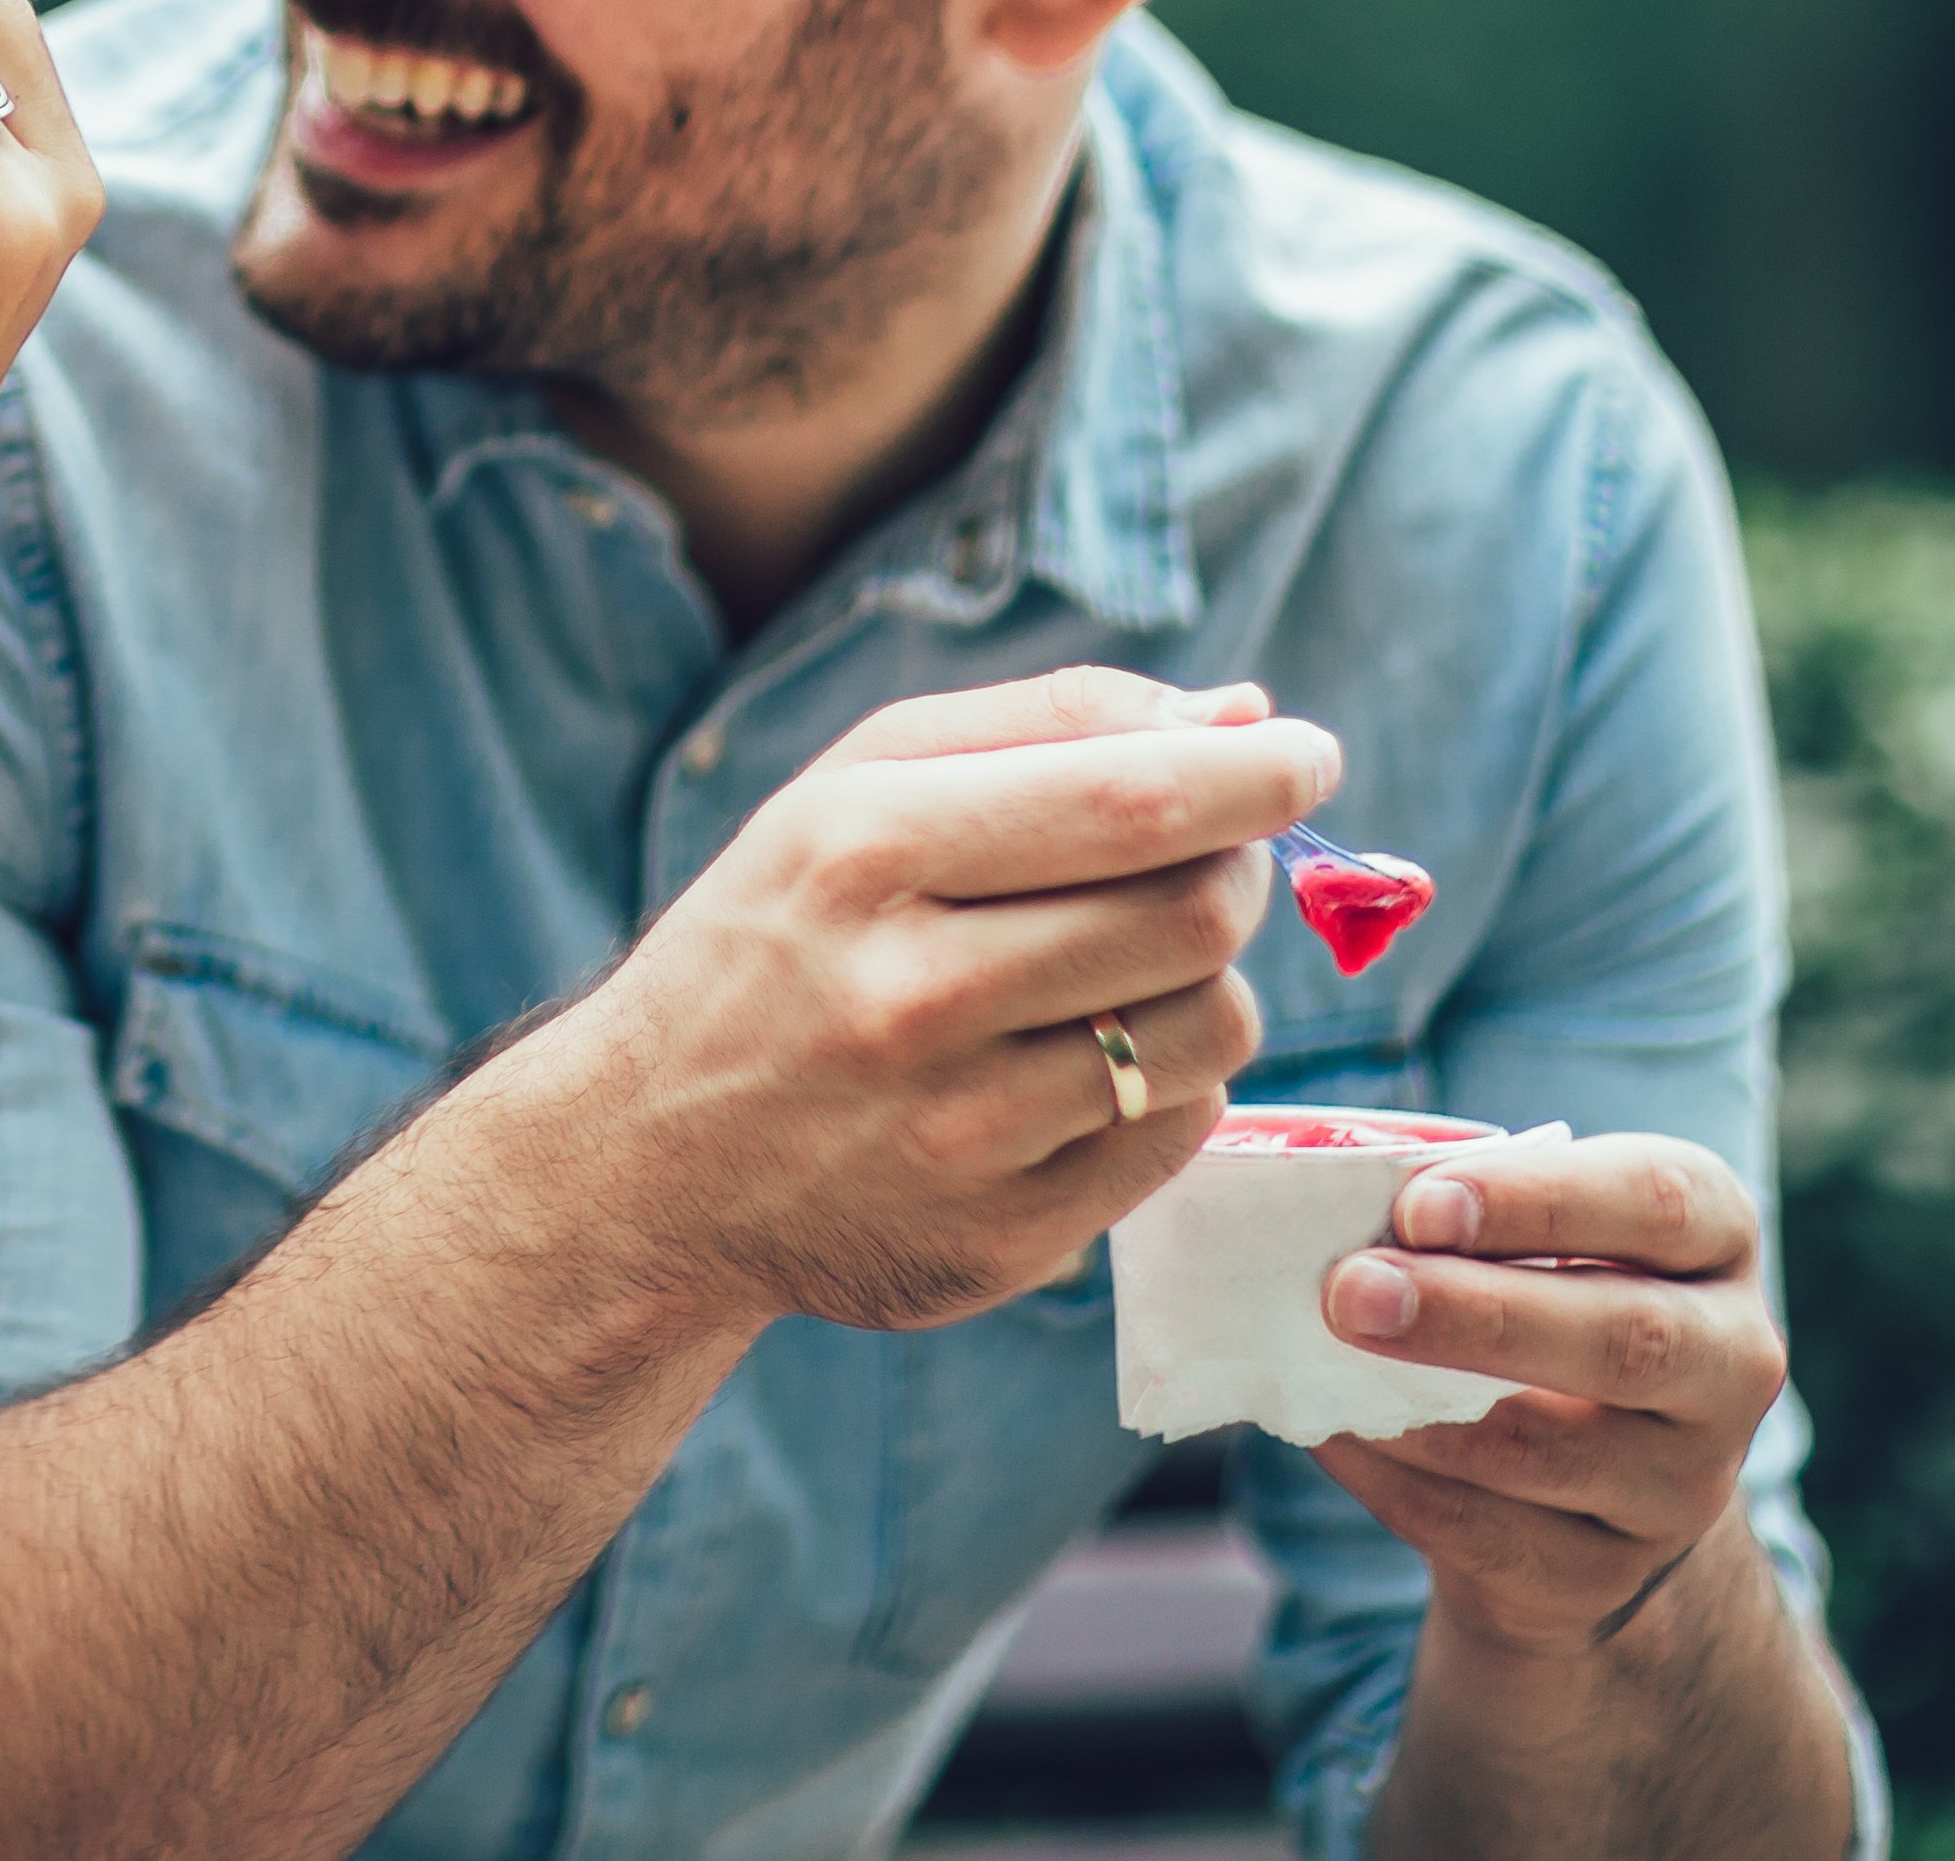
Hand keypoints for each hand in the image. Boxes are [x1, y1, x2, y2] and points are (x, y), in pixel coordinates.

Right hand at [573, 666, 1335, 1334]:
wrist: (646, 1159)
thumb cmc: (781, 936)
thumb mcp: (855, 792)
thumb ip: (1048, 728)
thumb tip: (1247, 715)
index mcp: (862, 852)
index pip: (1131, 801)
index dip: (1255, 773)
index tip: (1307, 753)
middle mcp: (906, 996)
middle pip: (1193, 916)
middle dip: (1233, 871)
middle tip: (1207, 862)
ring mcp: (955, 1134)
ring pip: (1209, 1033)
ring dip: (1206, 987)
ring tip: (1126, 973)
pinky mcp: (998, 1240)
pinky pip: (1176, 1140)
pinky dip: (1168, 1088)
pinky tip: (1086, 1067)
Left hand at [1311, 1136, 1792, 1662]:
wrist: (1586, 1477)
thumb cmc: (1539, 1292)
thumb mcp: (1537, 1230)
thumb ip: (1466, 1211)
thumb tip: (1336, 1203)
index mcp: (1716, 1238)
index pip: (1657, 1201)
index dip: (1537, 1198)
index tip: (1419, 1204)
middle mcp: (1730, 1362)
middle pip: (1626, 1340)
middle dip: (1477, 1313)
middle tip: (1350, 1290)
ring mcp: (1682, 1485)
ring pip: (1547, 1453)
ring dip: (1416, 1409)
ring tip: (1315, 1361)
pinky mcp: (1604, 1573)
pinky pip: (1484, 1530)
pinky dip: (1390, 1477)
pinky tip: (1326, 1429)